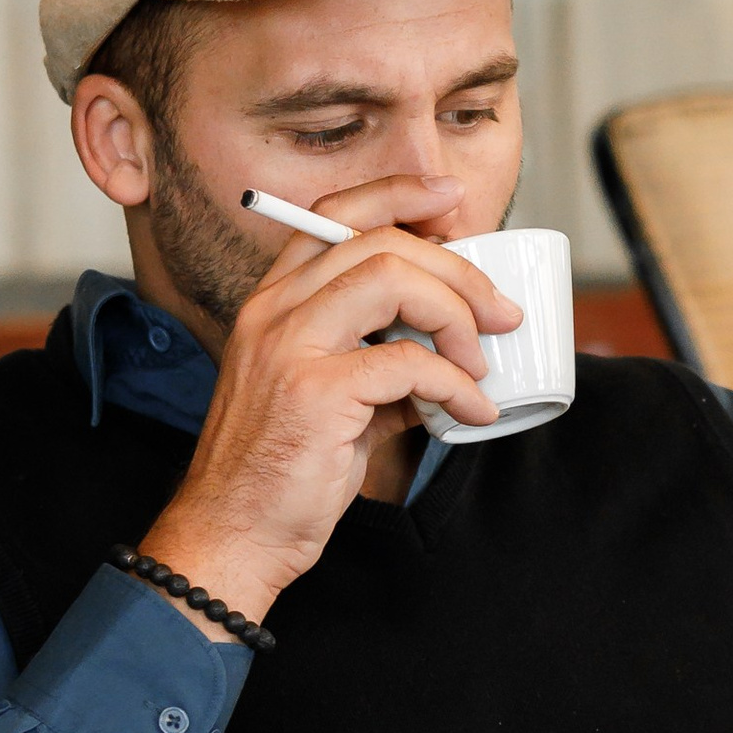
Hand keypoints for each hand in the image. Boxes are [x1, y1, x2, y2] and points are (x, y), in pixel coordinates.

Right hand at [134, 175, 521, 630]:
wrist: (234, 536)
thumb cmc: (280, 473)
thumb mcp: (332, 401)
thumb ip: (381, 365)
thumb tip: (449, 355)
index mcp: (272, 301)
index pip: (333, 214)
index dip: (397, 196)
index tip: (452, 202)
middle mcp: (274, 310)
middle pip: (377, 241)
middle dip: (455, 269)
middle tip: (499, 312)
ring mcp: (289, 346)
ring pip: (391, 279)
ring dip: (456, 314)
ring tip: (481, 362)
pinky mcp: (314, 392)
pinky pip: (408, 362)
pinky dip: (454, 384)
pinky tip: (471, 411)